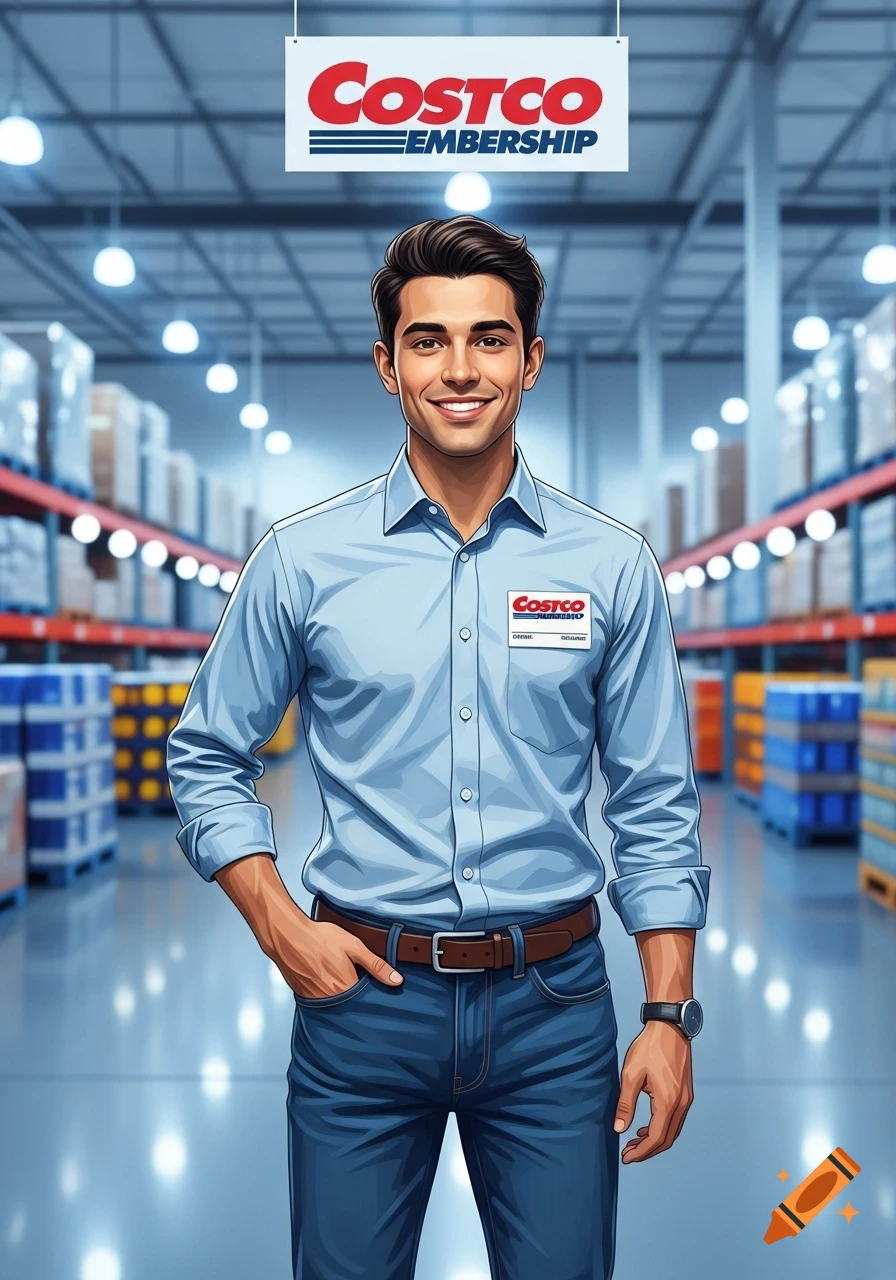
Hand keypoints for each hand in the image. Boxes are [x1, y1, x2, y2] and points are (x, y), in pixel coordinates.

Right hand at [269, 917, 403, 999]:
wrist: (288, 937)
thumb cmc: (319, 938)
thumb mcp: (354, 946)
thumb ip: (376, 964)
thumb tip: (396, 980)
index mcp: (346, 988)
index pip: (366, 1000)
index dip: (371, 992)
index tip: (373, 985)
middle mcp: (331, 999)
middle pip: (350, 1003)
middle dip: (355, 993)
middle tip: (351, 975)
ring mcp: (315, 999)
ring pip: (335, 1003)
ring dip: (339, 993)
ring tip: (336, 974)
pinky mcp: (303, 995)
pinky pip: (320, 999)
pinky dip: (324, 991)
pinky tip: (323, 977)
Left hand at [613, 1021, 692, 1162]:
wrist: (669, 1027)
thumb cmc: (649, 1048)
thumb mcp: (630, 1075)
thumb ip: (625, 1105)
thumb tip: (619, 1129)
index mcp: (668, 1102)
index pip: (656, 1139)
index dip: (641, 1152)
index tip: (626, 1157)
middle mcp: (681, 1105)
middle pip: (667, 1139)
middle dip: (647, 1150)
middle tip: (628, 1153)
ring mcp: (686, 1099)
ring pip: (673, 1131)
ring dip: (655, 1140)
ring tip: (635, 1142)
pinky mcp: (686, 1093)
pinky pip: (676, 1120)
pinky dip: (662, 1128)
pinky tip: (647, 1126)